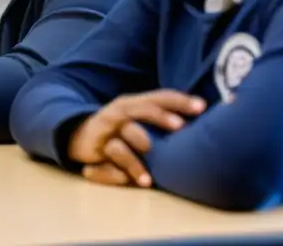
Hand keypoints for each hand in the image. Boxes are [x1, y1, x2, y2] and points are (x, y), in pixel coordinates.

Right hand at [68, 90, 205, 186]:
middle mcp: (118, 113)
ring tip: (149, 180)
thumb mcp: (138, 119)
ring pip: (119, 143)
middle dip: (159, 117)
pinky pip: (102, 164)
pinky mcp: (92, 150)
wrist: (78, 134)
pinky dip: (114, 174)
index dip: (180, 101)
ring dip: (134, 161)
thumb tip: (204, 123)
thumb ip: (163, 118)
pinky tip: (127, 183)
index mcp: (133, 104)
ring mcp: (104, 132)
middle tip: (180, 127)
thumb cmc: (120, 130)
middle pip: (138, 110)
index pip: (158, 98)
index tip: (203, 107)